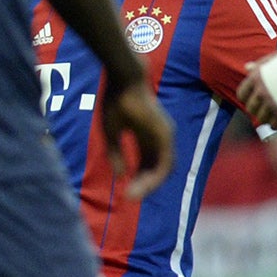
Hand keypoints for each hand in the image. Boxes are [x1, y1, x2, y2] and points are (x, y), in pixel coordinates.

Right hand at [100, 78, 174, 199]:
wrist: (123, 80)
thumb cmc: (115, 99)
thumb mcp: (111, 132)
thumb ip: (116, 153)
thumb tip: (121, 175)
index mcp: (146, 136)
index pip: (147, 163)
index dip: (138, 178)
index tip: (125, 190)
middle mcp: (158, 137)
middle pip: (156, 167)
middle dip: (144, 184)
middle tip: (130, 197)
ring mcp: (164, 136)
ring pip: (164, 168)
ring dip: (151, 184)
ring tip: (135, 195)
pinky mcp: (165, 135)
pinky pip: (165, 162)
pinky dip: (156, 176)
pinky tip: (143, 185)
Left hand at [237, 58, 276, 128]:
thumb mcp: (276, 58)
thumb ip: (261, 65)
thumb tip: (247, 67)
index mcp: (256, 77)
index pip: (242, 94)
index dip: (246, 97)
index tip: (251, 99)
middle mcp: (261, 91)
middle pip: (251, 108)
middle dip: (256, 109)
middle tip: (264, 108)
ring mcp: (272, 103)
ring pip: (261, 119)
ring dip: (266, 118)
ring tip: (273, 115)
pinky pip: (274, 125)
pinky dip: (276, 125)